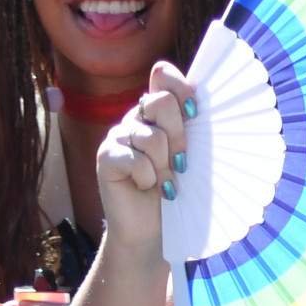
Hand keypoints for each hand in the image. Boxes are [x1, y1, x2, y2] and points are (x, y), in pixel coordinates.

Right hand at [95, 65, 195, 257]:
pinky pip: (134, 159)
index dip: (180, 87)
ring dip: (165, 165)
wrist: (156, 228)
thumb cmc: (181, 189)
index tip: (195, 111)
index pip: (164, 77)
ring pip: (151, 136)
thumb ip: (195, 126)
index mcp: (159, 111)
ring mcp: (117, 136)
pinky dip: (148, 177)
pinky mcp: (105, 158)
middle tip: (182, 162)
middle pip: (161, 103)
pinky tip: (148, 187)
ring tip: (166, 181)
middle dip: (180, 135)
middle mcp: (136, 118)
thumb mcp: (195, 155)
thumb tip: (200, 102)